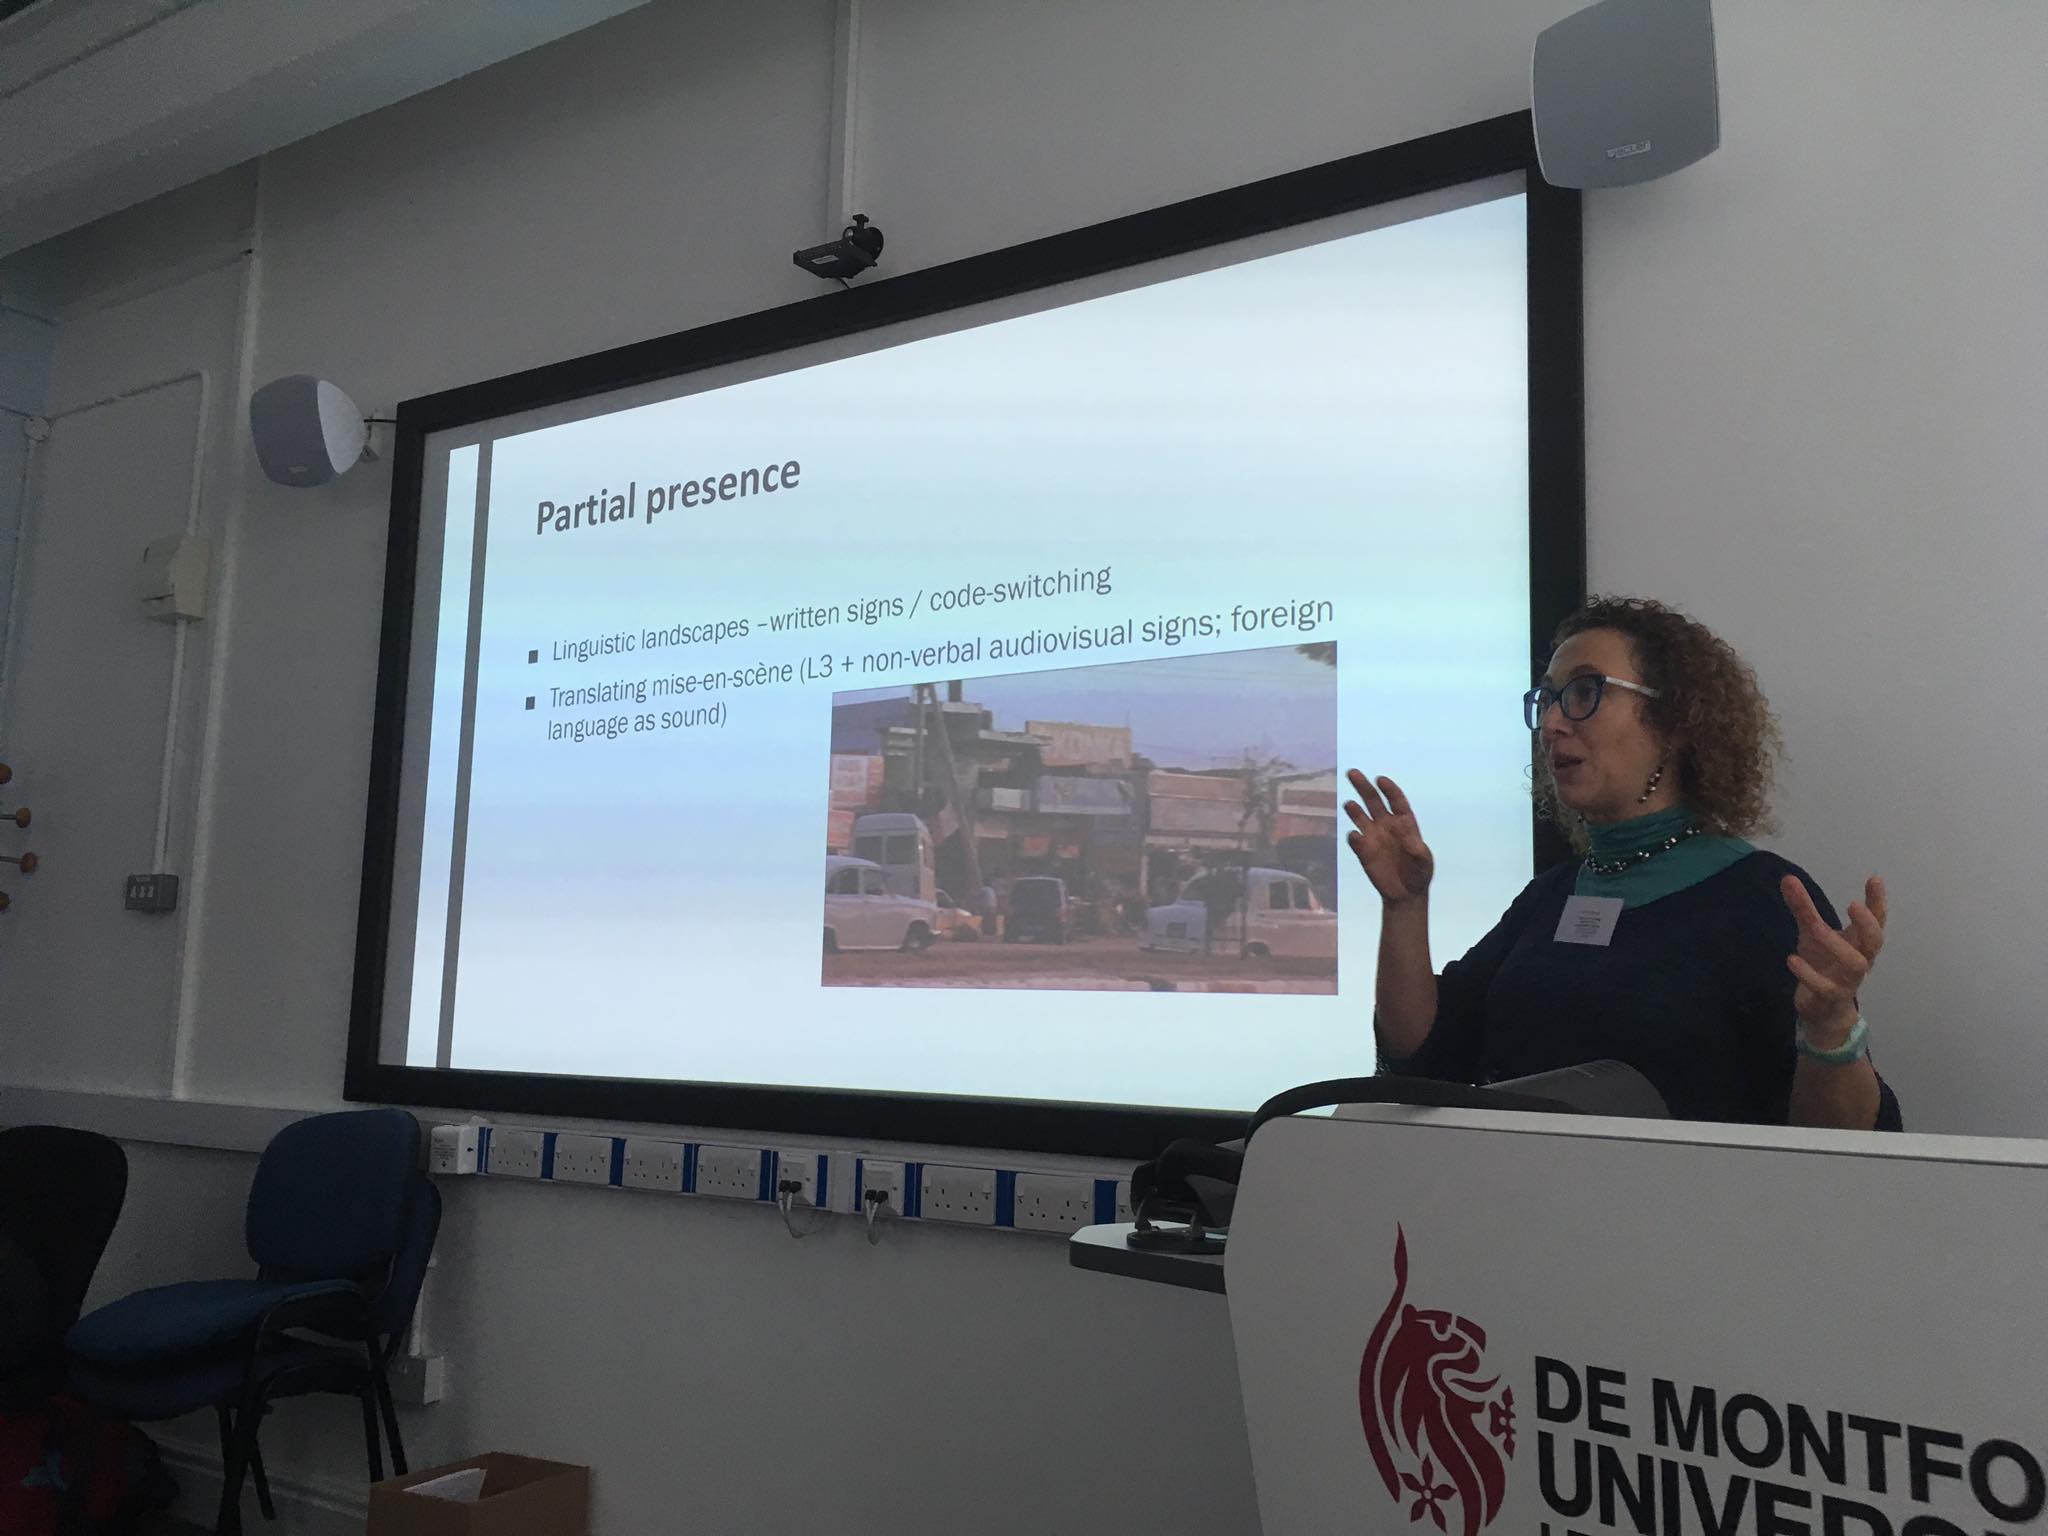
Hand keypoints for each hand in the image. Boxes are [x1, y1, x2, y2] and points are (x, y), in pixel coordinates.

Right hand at [1344, 769, 1434, 906]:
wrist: (1406, 894)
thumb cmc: (1419, 874)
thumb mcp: (1425, 863)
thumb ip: (1419, 851)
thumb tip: (1411, 841)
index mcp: (1405, 823)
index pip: (1396, 800)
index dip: (1389, 789)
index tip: (1380, 780)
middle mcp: (1387, 825)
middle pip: (1373, 801)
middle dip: (1363, 787)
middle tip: (1352, 773)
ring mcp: (1373, 837)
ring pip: (1360, 817)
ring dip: (1354, 809)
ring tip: (1349, 804)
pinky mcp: (1363, 851)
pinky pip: (1356, 840)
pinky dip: (1354, 837)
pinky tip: (1355, 837)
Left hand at [1781, 874, 1886, 1044]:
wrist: (1822, 1008)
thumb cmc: (1823, 964)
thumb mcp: (1811, 934)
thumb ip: (1803, 908)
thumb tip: (1787, 878)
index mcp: (1859, 942)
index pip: (1876, 921)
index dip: (1877, 902)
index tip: (1874, 878)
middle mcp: (1860, 960)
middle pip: (1874, 942)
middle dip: (1867, 924)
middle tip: (1853, 904)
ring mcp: (1848, 980)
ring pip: (1855, 964)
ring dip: (1836, 945)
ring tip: (1815, 928)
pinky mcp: (1831, 997)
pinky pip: (1825, 987)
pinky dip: (1809, 974)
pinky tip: (1792, 959)